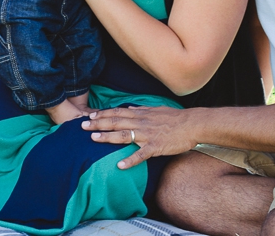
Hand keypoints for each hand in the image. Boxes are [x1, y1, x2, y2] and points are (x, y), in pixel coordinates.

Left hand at [81, 106, 197, 168]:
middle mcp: (141, 123)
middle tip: (82, 126)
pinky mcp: (156, 147)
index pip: (118, 112)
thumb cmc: (175, 118)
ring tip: (94, 140)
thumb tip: (129, 108)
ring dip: (108, 137)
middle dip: (98, 124)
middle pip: (116, 122)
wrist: (192, 124)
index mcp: (141, 114)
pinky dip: (130, 160)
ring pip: (124, 135)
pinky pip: (141, 154)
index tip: (90, 116)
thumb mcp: (156, 109)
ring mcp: (147, 135)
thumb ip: (141, 110)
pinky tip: (119, 165)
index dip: (103, 114)